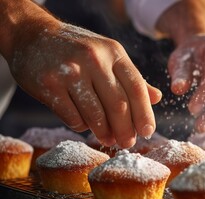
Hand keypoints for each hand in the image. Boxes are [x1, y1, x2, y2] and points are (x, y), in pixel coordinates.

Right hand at [10, 22, 161, 147]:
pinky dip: (81, 126)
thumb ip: (132, 77)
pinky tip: (84, 125)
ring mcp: (70, 71)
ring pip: (95, 114)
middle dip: (126, 129)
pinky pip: (72, 116)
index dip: (145, 114)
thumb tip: (157, 98)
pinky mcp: (49, 84)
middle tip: (128, 143)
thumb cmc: (78, 49)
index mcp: (114, 52)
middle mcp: (94, 59)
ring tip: (109, 140)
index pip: (137, 88)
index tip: (148, 132)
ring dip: (104, 132)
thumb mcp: (109, 55)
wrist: (33, 35)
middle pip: (118, 105)